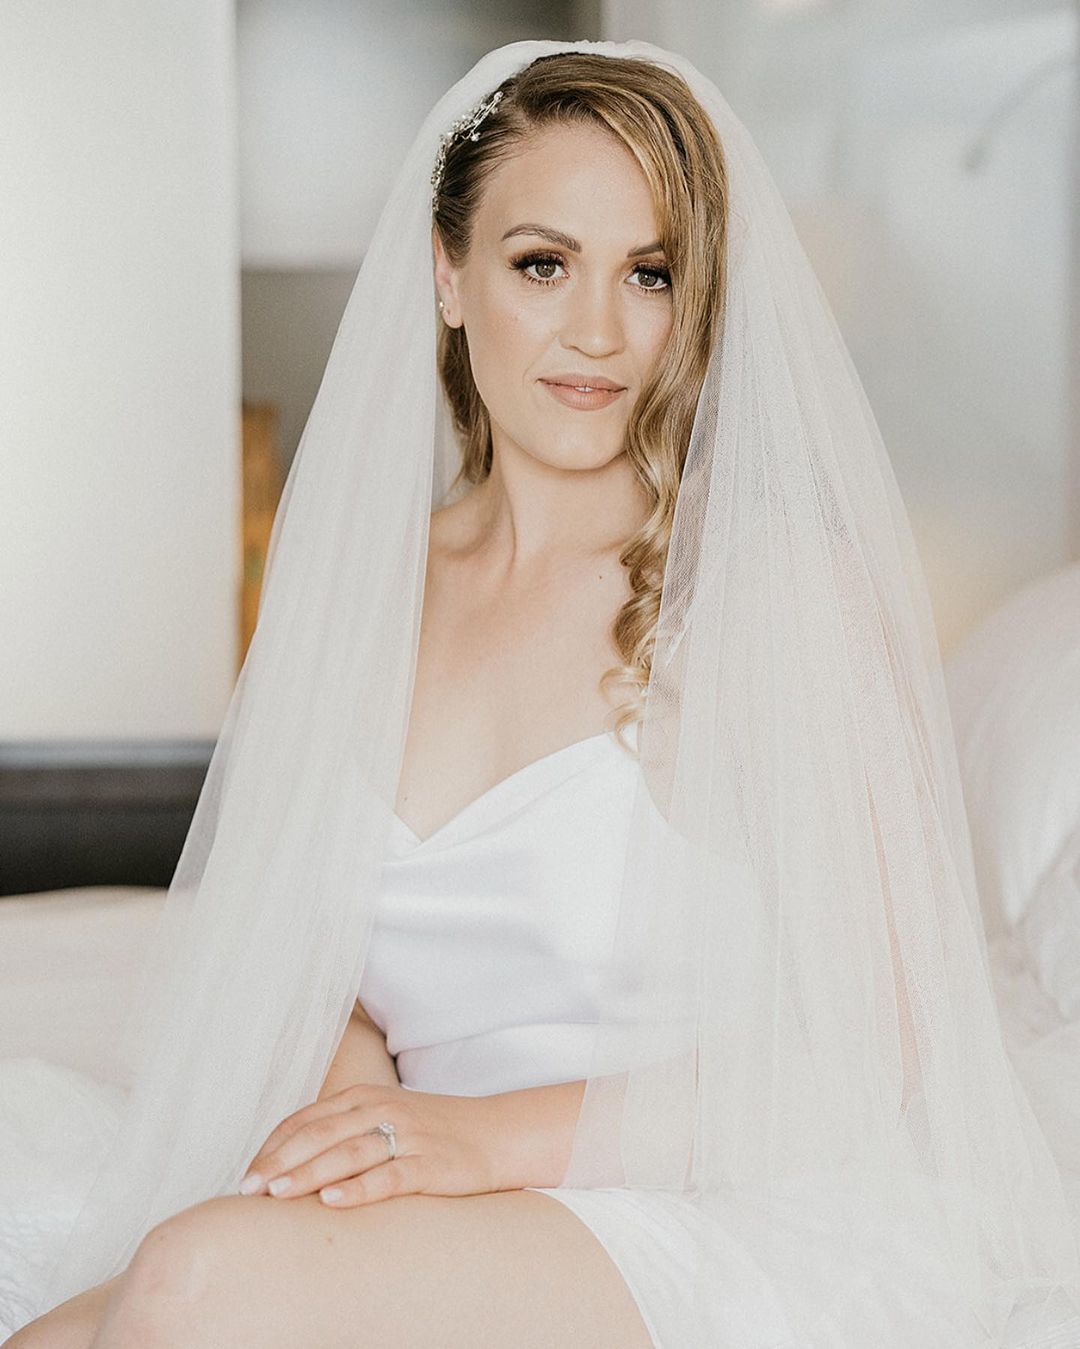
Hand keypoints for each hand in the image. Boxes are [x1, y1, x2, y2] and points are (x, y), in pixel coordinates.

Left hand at [237, 1082, 505, 1207]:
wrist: (494, 1133)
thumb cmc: (430, 1130)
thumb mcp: (383, 1117)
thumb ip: (341, 1130)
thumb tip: (287, 1161)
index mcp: (364, 1097)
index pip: (306, 1120)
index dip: (273, 1148)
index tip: (246, 1177)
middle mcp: (381, 1111)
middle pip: (320, 1135)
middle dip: (280, 1163)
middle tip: (249, 1190)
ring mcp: (406, 1136)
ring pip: (348, 1154)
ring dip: (309, 1173)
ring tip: (278, 1194)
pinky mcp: (428, 1164)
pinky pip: (388, 1176)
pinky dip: (358, 1188)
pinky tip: (333, 1200)